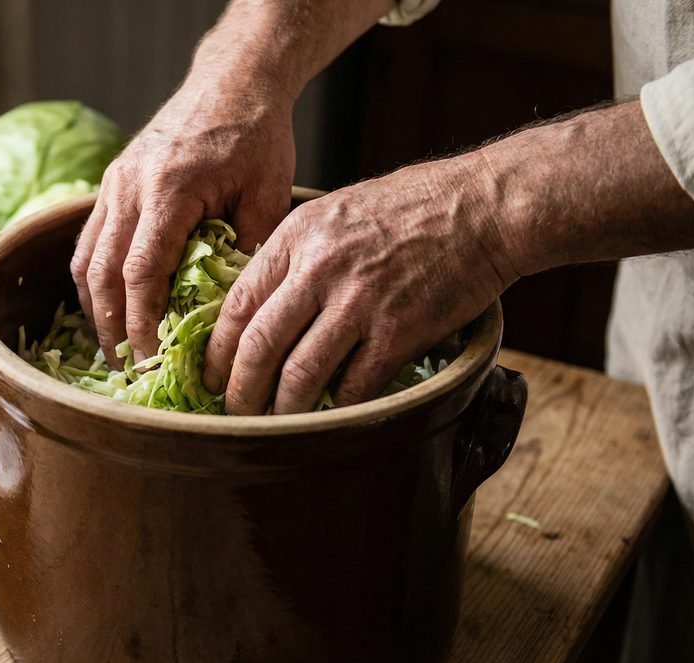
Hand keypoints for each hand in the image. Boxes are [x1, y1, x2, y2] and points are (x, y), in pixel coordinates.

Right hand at [70, 77, 295, 365]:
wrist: (233, 79)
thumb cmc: (258, 134)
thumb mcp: (269, 192)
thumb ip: (248, 249)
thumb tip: (230, 308)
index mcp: (169, 190)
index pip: (140, 273)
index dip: (140, 323)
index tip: (150, 360)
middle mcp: (130, 187)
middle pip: (102, 274)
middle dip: (110, 328)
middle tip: (127, 369)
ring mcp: (114, 183)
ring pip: (86, 260)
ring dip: (95, 309)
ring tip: (115, 348)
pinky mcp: (111, 183)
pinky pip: (89, 241)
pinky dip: (94, 280)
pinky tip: (110, 307)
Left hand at [201, 153, 520, 414]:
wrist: (484, 206)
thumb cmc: (412, 206)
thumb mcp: (335, 212)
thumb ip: (297, 254)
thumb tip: (262, 304)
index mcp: (297, 237)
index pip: (235, 302)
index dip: (215, 348)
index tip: (208, 374)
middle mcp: (320, 269)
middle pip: (257, 344)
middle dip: (237, 390)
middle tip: (231, 412)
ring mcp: (359, 303)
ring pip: (298, 374)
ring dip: (280, 409)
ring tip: (273, 425)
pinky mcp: (398, 332)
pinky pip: (353, 385)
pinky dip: (336, 409)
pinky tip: (327, 419)